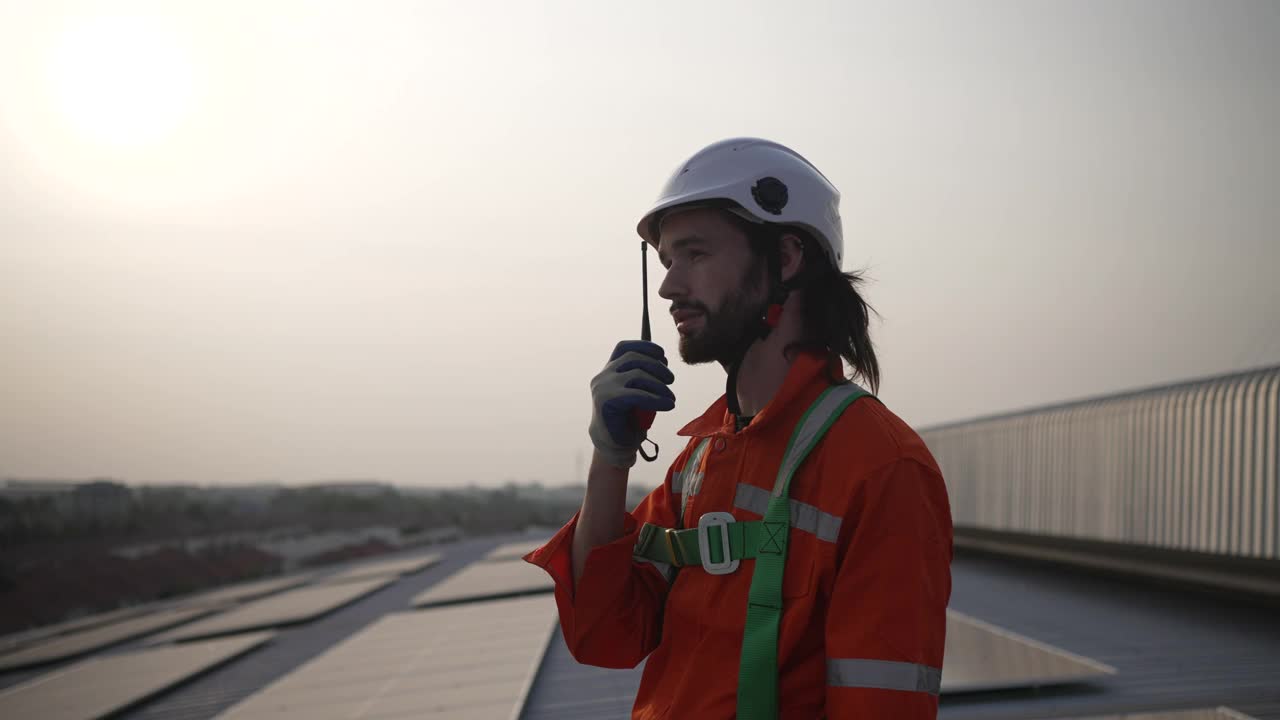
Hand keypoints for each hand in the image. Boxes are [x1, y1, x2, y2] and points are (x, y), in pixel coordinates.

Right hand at [589, 340, 675, 467]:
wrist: (613, 444)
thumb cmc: (629, 418)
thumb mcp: (638, 392)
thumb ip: (645, 376)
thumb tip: (663, 361)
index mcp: (609, 370)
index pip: (624, 347)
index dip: (645, 346)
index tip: (663, 356)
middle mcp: (603, 375)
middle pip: (634, 358)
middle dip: (657, 366)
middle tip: (671, 380)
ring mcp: (603, 387)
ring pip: (637, 375)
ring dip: (659, 385)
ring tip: (671, 398)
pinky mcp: (607, 401)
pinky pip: (637, 394)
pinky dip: (656, 399)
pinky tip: (668, 405)